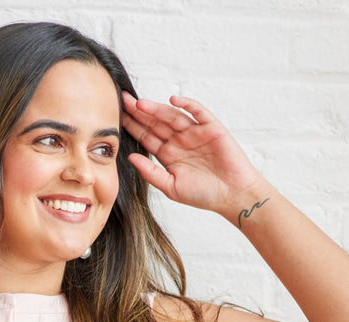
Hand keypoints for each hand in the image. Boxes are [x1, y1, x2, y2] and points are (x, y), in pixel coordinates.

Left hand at [121, 90, 264, 216]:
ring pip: (172, 116)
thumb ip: (151, 173)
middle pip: (156, 123)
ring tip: (140, 103)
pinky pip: (198, 112)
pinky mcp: (211, 128)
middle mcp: (179, 141)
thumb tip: (130, 158)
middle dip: (140, 112)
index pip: (146, 137)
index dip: (133, 127)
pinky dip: (187, 104)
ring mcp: (195, 132)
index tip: (116, 117)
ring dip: (157, 108)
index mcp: (168, 155)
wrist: (232, 195)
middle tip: (122, 101)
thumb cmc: (203, 195)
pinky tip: (173, 100)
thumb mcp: (171, 187)